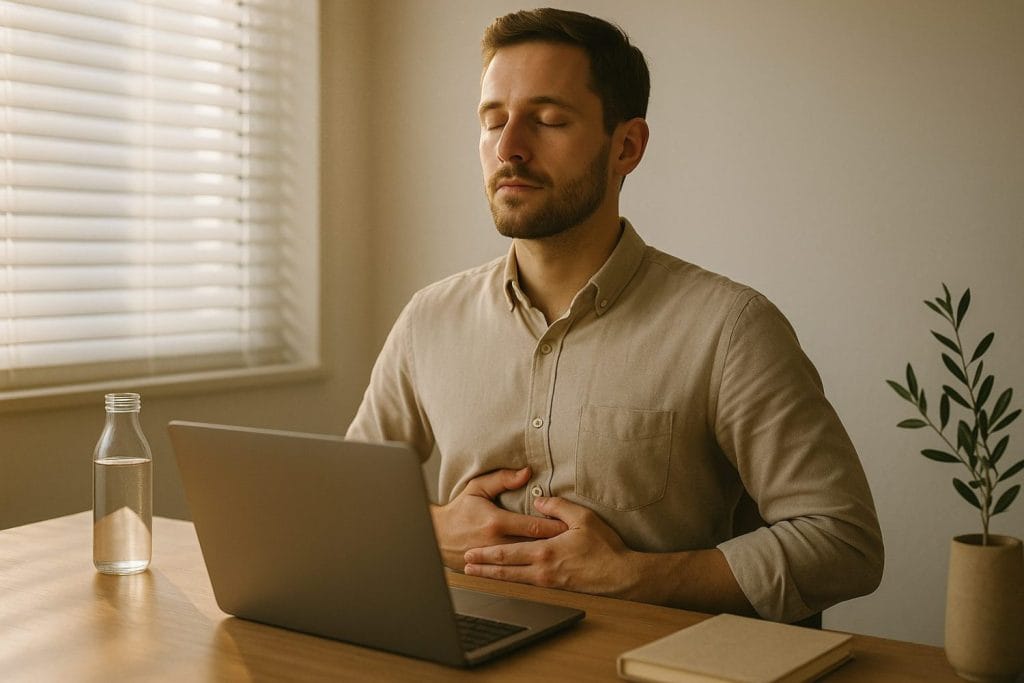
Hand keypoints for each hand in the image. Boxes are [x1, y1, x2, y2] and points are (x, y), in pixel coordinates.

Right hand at [430, 467, 567, 569]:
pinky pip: (517, 570)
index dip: (555, 526)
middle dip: (556, 544)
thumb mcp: (477, 488)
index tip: (571, 526)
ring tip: (567, 556)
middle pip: (535, 546)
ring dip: (547, 558)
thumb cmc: (459, 510)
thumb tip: (526, 472)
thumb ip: (503, 479)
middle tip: (578, 543)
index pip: (533, 526)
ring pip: (528, 561)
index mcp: (496, 522)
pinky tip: (545, 567)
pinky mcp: (492, 569)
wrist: (435, 536)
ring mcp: (495, 559)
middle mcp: (497, 543)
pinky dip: (532, 568)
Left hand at [463, 496, 640, 597]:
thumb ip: (558, 507)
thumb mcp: (583, 518)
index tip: (472, 551)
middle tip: (465, 565)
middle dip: (483, 567)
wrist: (622, 576)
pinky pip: (527, 585)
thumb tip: (538, 501)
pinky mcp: (556, 589)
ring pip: (513, 580)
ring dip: (493, 576)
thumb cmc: (606, 548)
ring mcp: (548, 582)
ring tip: (477, 574)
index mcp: (545, 552)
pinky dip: (511, 583)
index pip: (508, 552)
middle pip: (505, 569)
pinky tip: (506, 581)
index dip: (487, 553)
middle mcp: (542, 570)